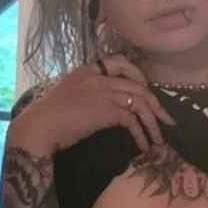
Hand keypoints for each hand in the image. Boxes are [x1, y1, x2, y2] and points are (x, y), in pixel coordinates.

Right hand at [8, 54, 173, 155]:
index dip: (138, 74)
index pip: (120, 61)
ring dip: (153, 123)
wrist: (40, 126)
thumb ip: (92, 92)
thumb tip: (114, 107)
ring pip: (140, 101)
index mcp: (88, 69)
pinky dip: (141, 134)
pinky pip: (133, 120)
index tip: (146, 89)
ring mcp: (104, 91)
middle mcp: (99, 77)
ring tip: (159, 140)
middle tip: (166, 121)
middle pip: (138, 84)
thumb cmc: (52, 116)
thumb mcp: (72, 94)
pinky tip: (142, 146)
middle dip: (156, 104)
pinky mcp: (107, 109)